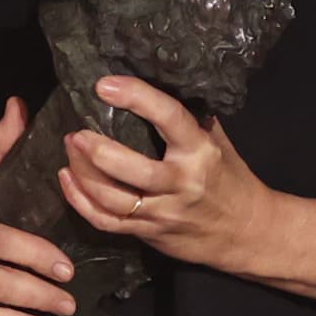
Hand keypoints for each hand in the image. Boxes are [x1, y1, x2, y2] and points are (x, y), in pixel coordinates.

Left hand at [57, 78, 276, 273]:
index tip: (105, 85)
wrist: (247, 233)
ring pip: (113, 199)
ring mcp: (164, 212)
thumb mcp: (219, 143)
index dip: (137, 97)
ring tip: (70, 151)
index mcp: (201, 152)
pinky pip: (107, 222)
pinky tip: (68, 180)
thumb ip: (191, 118)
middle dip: (97, 150)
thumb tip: (160, 81)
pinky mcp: (150, 234)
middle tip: (76, 132)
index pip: (169, 118)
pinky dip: (81, 202)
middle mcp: (182, 183)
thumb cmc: (230, 179)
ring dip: (83, 174)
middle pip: (132, 169)